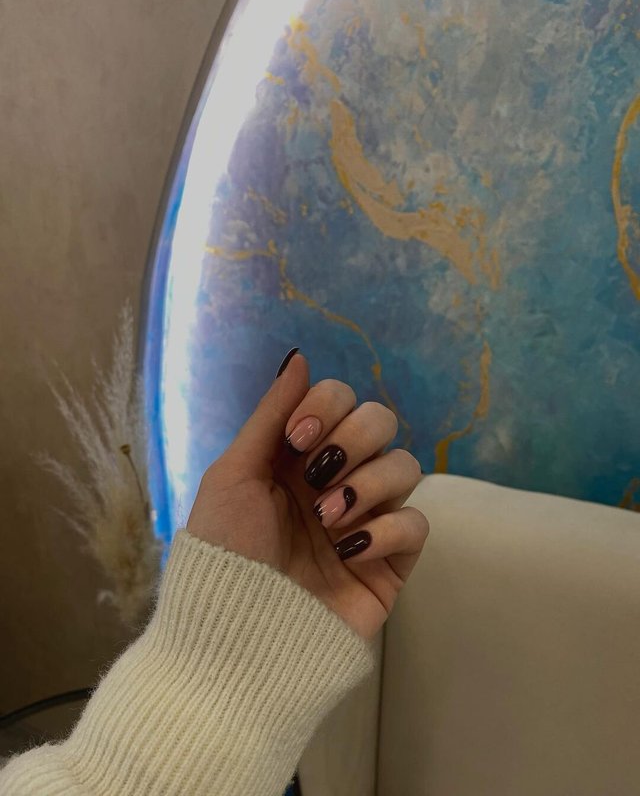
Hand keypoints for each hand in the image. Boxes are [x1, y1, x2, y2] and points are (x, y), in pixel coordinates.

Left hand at [187, 351, 428, 640]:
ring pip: (406, 466)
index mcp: (298, 456)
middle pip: (381, 421)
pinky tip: (349, 550)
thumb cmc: (224, 553)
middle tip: (316, 475)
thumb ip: (271, 415)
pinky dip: (386, 529)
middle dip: (354, 438)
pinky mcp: (390, 562)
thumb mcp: (233, 475)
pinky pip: (416, 524)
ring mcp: (366, 519)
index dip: (327, 407)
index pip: (340, 400)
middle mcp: (336, 478)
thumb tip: (298, 355)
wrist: (236, 638)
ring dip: (368, 484)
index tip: (297, 441)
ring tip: (327, 520)